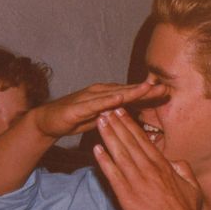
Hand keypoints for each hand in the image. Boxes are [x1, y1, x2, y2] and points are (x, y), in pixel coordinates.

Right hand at [31, 81, 166, 138]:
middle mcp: (97, 93)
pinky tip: (121, 98)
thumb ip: (113, 114)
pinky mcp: (78, 107)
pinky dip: (110, 99)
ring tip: (148, 88)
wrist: (45, 122)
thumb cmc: (71, 119)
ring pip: (113, 94)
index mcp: (104, 96)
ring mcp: (87, 98)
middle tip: (165, 88)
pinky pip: (96, 103)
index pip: (129, 94)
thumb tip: (130, 114)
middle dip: (145, 90)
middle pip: (125, 91)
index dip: (146, 94)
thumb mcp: (97, 118)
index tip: (165, 93)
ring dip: (131, 91)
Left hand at [93, 108, 204, 209]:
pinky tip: (95, 148)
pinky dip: (103, 160)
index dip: (130, 125)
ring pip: (120, 152)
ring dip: (108, 135)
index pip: (143, 140)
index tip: (122, 112)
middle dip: (116, 124)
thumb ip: (182, 170)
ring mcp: (137, 181)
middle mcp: (149, 169)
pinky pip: (113, 174)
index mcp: (163, 165)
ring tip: (99, 120)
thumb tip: (175, 162)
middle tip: (105, 108)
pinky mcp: (127, 195)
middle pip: (129, 141)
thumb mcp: (191, 186)